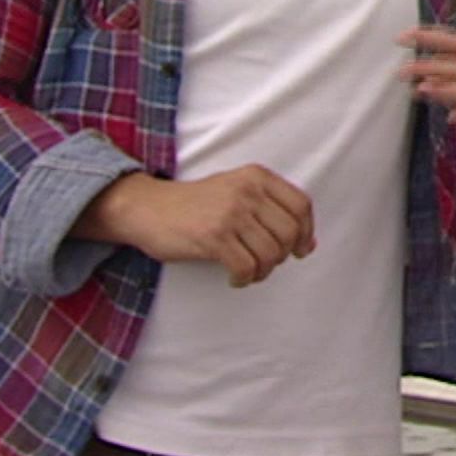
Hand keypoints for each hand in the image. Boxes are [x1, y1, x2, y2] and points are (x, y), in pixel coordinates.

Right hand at [96, 166, 315, 287]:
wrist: (147, 208)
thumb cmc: (196, 205)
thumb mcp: (237, 191)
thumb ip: (272, 210)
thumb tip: (308, 245)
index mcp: (257, 176)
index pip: (301, 205)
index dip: (306, 232)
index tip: (299, 249)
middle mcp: (247, 191)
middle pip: (289, 232)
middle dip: (282, 255)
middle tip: (265, 263)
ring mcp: (230, 213)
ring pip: (270, 253)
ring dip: (263, 270)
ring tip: (249, 271)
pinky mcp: (213, 237)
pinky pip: (247, 267)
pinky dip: (245, 279)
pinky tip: (234, 278)